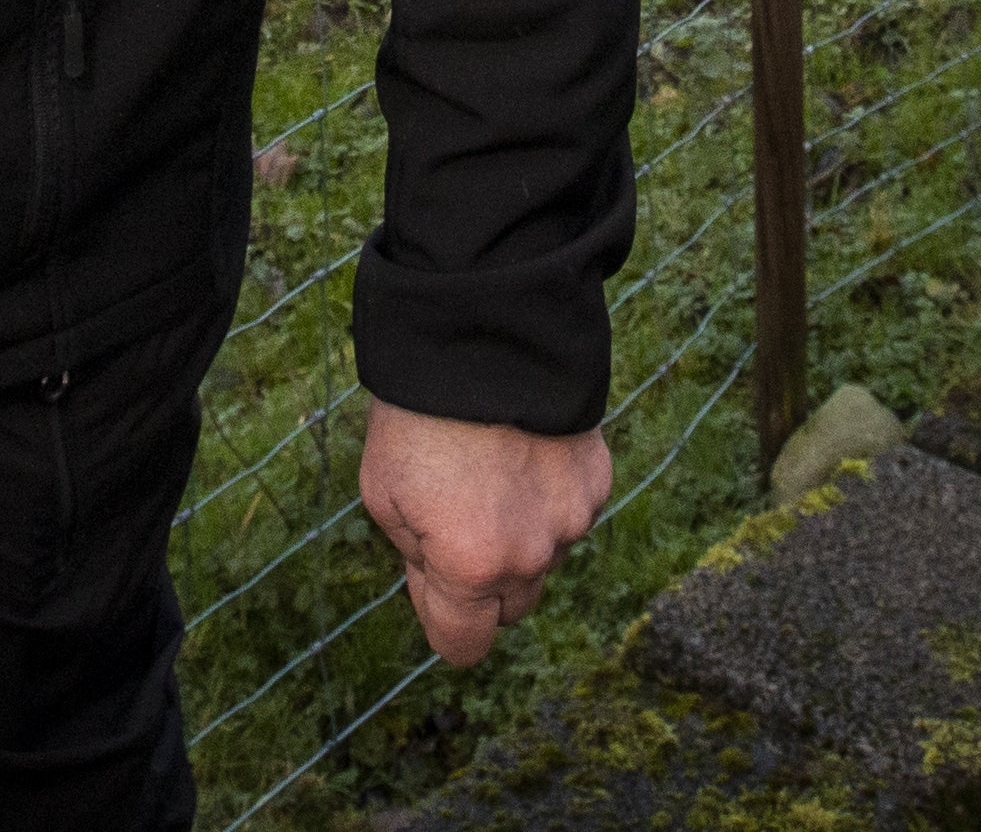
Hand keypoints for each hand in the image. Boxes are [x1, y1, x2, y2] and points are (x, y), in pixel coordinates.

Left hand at [357, 399, 611, 666]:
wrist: (481, 336)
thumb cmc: (417, 418)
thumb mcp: (384, 496)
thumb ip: (417, 559)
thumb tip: (442, 588)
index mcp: (470, 567)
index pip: (464, 644)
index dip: (445, 624)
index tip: (436, 595)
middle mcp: (529, 555)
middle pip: (510, 607)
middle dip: (485, 582)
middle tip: (458, 522)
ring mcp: (571, 518)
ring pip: (544, 557)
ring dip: (522, 535)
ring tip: (491, 472)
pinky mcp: (597, 482)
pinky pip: (571, 513)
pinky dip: (549, 497)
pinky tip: (524, 452)